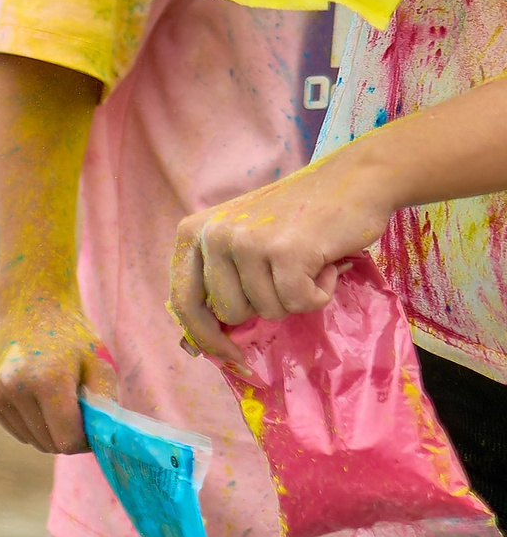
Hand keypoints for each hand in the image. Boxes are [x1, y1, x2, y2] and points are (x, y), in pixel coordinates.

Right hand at [0, 294, 108, 454]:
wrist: (30, 304)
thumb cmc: (72, 336)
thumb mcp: (101, 364)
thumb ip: (106, 407)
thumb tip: (103, 443)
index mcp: (47, 380)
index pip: (68, 441)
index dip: (85, 439)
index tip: (91, 421)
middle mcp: (14, 387)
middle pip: (49, 444)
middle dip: (67, 435)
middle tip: (77, 408)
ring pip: (31, 440)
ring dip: (49, 430)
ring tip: (56, 399)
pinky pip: (17, 429)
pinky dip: (32, 422)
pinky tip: (38, 396)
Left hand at [168, 154, 398, 370]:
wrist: (353, 180)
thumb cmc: (297, 218)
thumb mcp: (241, 241)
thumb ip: (217, 280)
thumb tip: (192, 347)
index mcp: (192, 233)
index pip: (183, 301)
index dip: (205, 337)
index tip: (230, 357)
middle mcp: (212, 235)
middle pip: (231, 313)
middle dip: (266, 305)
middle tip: (288, 275)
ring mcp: (246, 242)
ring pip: (269, 311)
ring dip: (298, 296)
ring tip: (308, 260)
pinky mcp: (284, 251)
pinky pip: (300, 304)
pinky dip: (321, 293)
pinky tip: (325, 262)